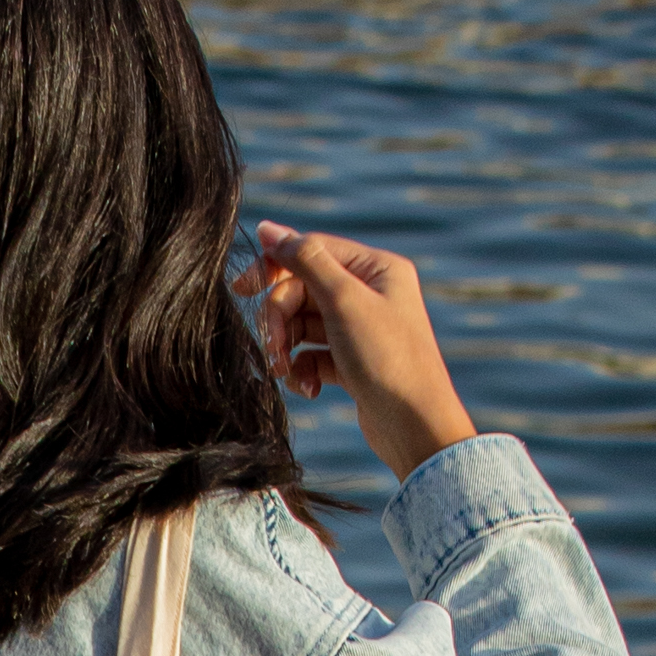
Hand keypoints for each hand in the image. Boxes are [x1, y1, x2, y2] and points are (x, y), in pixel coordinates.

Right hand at [240, 222, 475, 483]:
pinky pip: (312, 355)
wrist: (414, 426)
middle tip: (272, 349)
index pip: (312, 251)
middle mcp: (370, 294)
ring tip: (285, 374)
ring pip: (302, 325)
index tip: (241, 288)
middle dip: (280, 320)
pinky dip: (302, 370)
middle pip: (302, 291)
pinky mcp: (351, 362)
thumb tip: (269, 229)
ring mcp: (360, 329)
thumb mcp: (343, 300)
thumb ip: (305, 259)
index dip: (274, 266)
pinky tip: (308, 390)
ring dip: (286, 348)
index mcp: (376, 269)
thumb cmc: (387, 358)